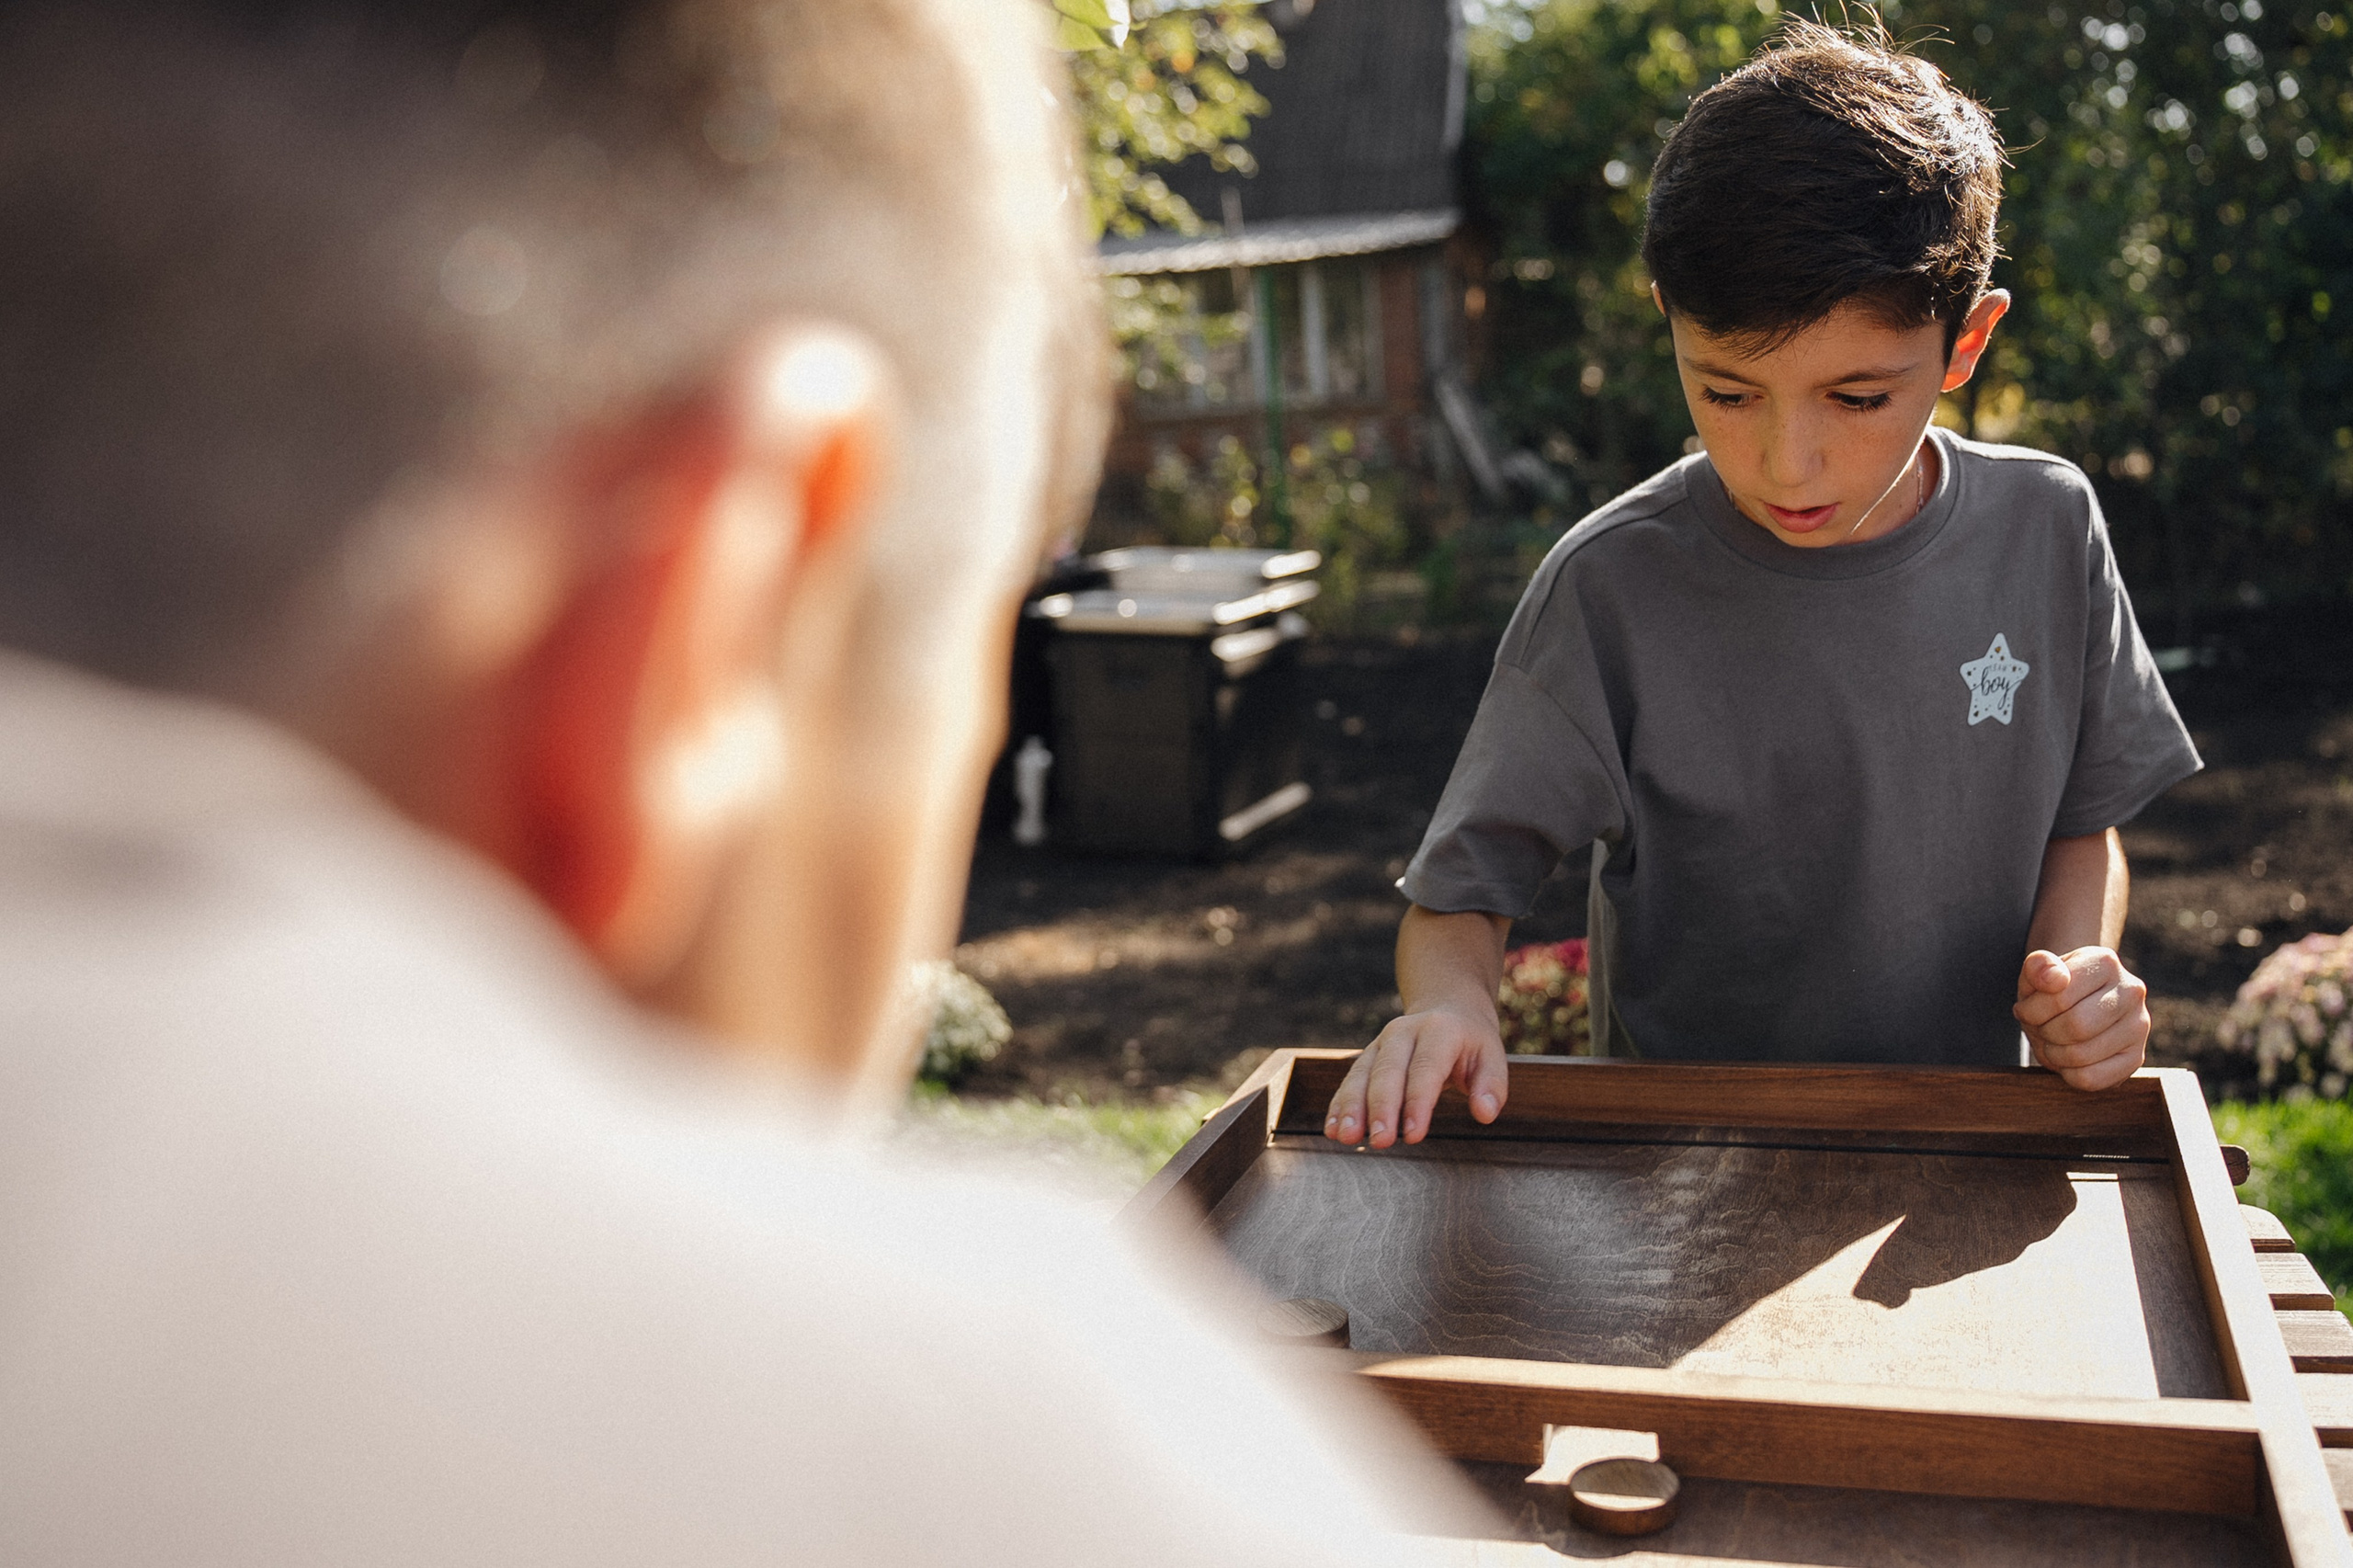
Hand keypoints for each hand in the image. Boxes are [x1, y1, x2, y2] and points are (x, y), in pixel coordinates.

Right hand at [1322, 1005, 1508, 1147]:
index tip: (1414, 1134)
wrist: (1447, 1009)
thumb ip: (1491, 1086)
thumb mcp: (1491, 1056)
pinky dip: (1340, 1105)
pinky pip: (1350, 1080)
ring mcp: (1381, 1043)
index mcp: (1439, 1031)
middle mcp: (1404, 1032)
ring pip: (1362, 1074)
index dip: (1418, 1102)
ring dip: (1352, 1107)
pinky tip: (1333, 1128)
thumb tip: (1485, 1112)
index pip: (1426, 1068)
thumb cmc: (1470, 1041)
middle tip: (1381, 1140)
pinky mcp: (1367, 1057)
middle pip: (1387, 1071)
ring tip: (1346, 1136)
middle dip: (1381, 1108)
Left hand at [2014, 946, 2148, 1090]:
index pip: (2059, 996)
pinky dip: (2068, 1074)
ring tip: (2052, 1041)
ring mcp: (2139, 1026)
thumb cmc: (2050, 991)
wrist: (2072, 1009)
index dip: (2032, 1010)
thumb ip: (2037, 966)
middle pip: (2075, 1026)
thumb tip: (2056, 978)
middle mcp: (2131, 991)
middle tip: (2039, 1027)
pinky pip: (2092, 1078)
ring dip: (2053, 1053)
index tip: (2027, 1009)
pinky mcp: (2136, 1057)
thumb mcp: (2035, 973)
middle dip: (2044, 1031)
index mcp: (2105, 962)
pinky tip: (2067, 1059)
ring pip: (2082, 1055)